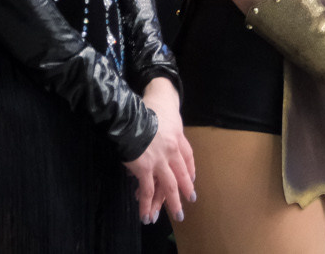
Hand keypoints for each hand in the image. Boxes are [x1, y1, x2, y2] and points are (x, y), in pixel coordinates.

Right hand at [125, 78, 193, 224]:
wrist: (133, 114)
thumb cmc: (145, 110)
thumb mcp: (162, 116)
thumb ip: (160, 131)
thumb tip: (151, 142)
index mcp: (177, 137)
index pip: (187, 156)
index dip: (190, 168)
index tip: (191, 179)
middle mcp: (172, 151)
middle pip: (182, 174)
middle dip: (186, 189)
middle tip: (190, 200)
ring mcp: (160, 161)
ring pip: (169, 187)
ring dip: (172, 203)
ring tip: (177, 216)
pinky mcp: (145, 169)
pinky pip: (147, 191)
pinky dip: (146, 205)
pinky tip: (146, 216)